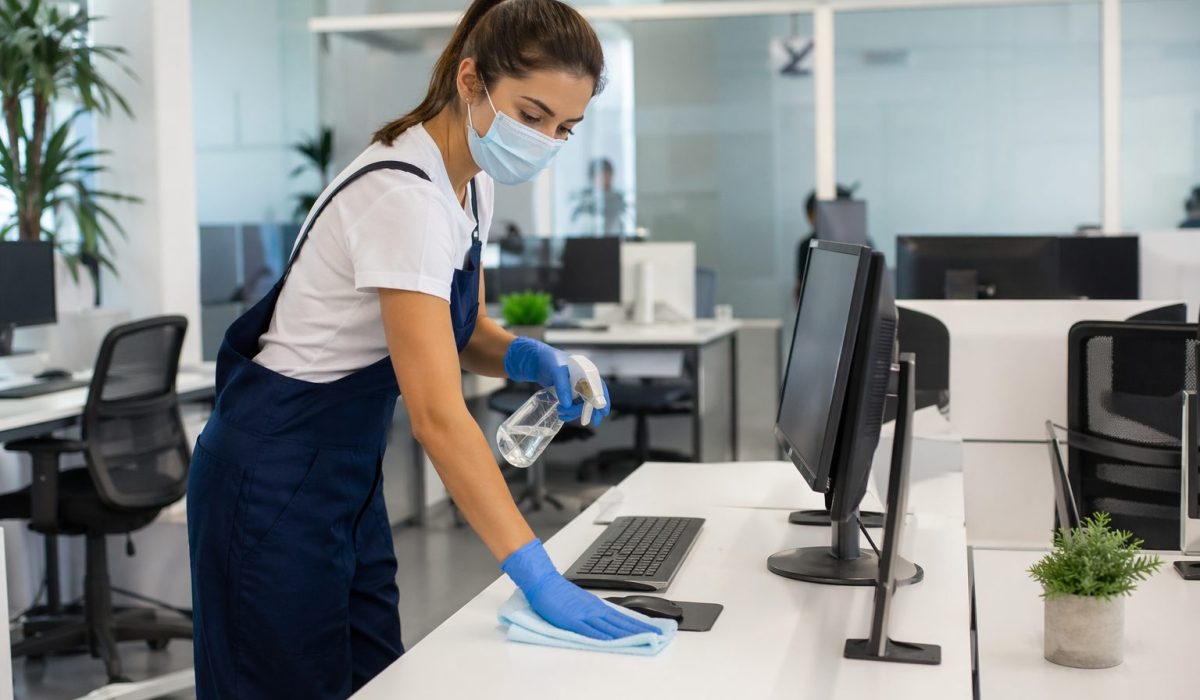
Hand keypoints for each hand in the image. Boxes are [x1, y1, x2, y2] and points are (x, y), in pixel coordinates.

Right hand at [502, 539, 661, 640]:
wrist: (544, 582)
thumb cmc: (560, 593)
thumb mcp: (582, 602)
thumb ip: (595, 611)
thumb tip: (610, 620)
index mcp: (597, 606)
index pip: (623, 618)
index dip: (639, 624)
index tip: (654, 630)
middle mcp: (594, 610)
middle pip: (621, 623)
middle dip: (640, 630)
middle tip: (657, 636)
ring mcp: (584, 615)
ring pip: (610, 627)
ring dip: (628, 634)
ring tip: (644, 638)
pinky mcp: (572, 620)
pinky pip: (590, 630)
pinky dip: (603, 636)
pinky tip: (613, 641)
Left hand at [504, 337, 611, 426]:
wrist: (538, 362)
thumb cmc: (549, 360)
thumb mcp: (556, 371)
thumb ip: (563, 386)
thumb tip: (568, 404)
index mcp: (586, 371)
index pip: (599, 387)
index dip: (602, 399)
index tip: (603, 412)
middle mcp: (585, 380)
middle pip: (592, 399)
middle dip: (587, 411)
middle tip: (585, 422)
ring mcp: (577, 388)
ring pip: (582, 405)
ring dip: (574, 412)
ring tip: (561, 414)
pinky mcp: (570, 393)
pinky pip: (574, 406)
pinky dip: (569, 412)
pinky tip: (562, 416)